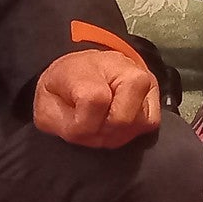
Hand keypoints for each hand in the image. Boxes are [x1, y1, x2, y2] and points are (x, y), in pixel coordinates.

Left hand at [33, 47, 163, 146]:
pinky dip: (133, 130)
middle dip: (100, 134)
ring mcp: (146, 81)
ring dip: (116, 135)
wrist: (81, 72)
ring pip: (138, 123)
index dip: (81, 124)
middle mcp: (126, 69)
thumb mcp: (46, 106)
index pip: (95, 101)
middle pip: (122, 119)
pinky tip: (116, 124)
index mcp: (91, 66)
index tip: (70, 124)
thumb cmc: (63, 90)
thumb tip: (85, 132)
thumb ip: (61, 123)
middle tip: (87, 128)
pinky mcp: (156, 94)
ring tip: (101, 125)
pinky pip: (150, 123)